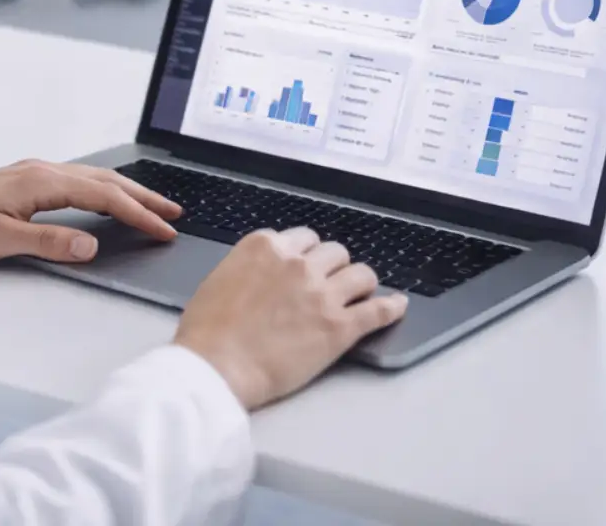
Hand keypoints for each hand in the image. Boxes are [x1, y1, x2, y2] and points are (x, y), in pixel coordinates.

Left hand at [0, 160, 180, 264]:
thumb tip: (90, 246)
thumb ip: (47, 243)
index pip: (103, 196)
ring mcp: (32, 173)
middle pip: (104, 181)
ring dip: (125, 192)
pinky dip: (102, 190)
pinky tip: (106, 200)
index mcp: (40, 181)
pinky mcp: (24, 181)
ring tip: (152, 207)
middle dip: (143, 198)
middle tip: (174, 215)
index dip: (137, 214)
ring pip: (92, 178)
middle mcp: (40, 171)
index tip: (164, 230)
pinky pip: (77, 181)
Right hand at [174, 227, 408, 409]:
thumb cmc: (207, 332)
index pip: (303, 238)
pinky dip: (392, 307)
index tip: (308, 265)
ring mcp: (322, 294)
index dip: (307, 254)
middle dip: (333, 267)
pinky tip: (398, 305)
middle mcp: (298, 263)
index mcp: (266, 247)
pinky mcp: (340, 327)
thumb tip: (260, 274)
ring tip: (361, 293)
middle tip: (330, 284)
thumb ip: (248, 267)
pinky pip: (378, 310)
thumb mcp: (220, 279)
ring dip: (361, 283)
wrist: (216, 367)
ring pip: (361, 274)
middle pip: (335, 252)